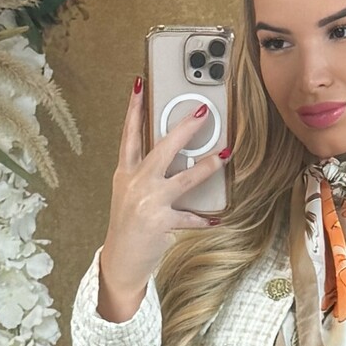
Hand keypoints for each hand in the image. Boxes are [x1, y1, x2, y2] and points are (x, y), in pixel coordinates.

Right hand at [99, 77, 228, 302]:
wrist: (120, 260)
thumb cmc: (127, 225)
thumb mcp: (128, 194)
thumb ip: (144, 173)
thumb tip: (171, 156)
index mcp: (125, 172)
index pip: (129, 134)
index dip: (134, 109)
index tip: (139, 85)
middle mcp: (136, 183)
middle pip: (163, 148)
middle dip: (185, 129)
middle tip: (203, 113)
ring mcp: (149, 202)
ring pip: (184, 178)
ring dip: (208, 166)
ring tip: (225, 154)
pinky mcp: (161, 222)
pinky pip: (190, 217)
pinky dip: (204, 219)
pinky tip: (216, 219)